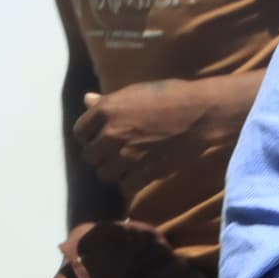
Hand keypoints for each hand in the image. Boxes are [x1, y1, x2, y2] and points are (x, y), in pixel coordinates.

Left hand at [70, 76, 253, 195]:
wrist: (198, 113)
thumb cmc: (169, 95)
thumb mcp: (134, 92)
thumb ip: (108, 101)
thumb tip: (87, 100)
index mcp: (106, 111)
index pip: (79, 132)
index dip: (88, 136)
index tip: (98, 137)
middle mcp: (111, 135)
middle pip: (89, 156)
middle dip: (100, 154)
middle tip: (112, 152)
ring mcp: (126, 156)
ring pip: (105, 173)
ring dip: (113, 170)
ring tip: (125, 164)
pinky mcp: (143, 172)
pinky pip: (126, 185)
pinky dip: (131, 181)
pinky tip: (139, 172)